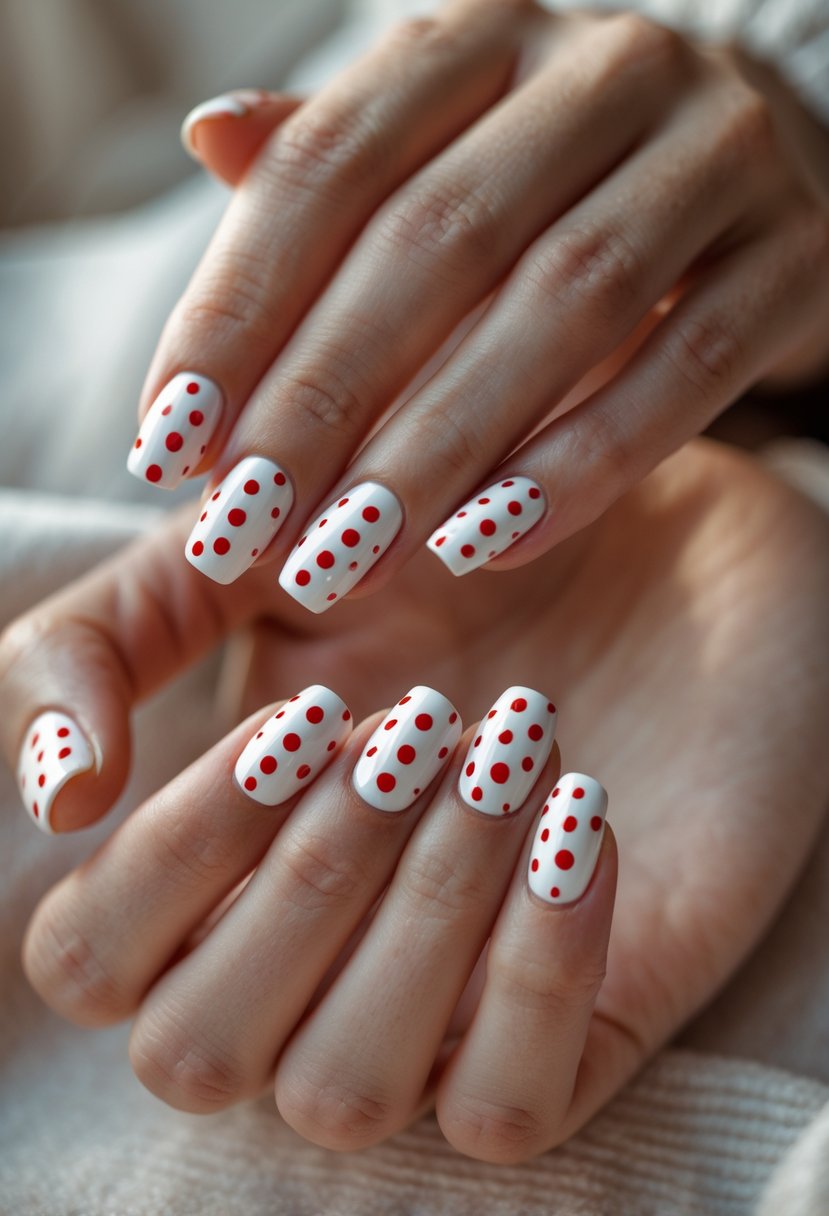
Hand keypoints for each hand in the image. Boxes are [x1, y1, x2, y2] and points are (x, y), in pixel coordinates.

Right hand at [3, 441, 827, 1159]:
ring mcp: (425, 1022)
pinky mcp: (564, 1041)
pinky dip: (537, 968)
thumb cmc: (418, 555)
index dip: (177, 851)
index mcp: (201, 876)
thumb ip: (102, 642)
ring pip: (347, 1092)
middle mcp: (296, 972)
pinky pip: (509, 1105)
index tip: (305, 717)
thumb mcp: (242, 559)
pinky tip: (579, 819)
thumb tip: (61, 792)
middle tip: (415, 726)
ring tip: (505, 754)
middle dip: (306, 881)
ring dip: (421, 915)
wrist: (627, 543)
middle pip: (200, 1050)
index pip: (90, 959)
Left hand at [127, 0, 828, 613]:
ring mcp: (718, 151)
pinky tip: (486, 546)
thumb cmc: (565, 182)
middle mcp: (603, 67)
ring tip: (345, 555)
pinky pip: (687, 367)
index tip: (168, 441)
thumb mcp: (444, 153)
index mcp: (484, 37)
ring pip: (565, 305)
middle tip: (244, 527)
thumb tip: (211, 139)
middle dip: (325, 400)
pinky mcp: (797, 253)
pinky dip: (582, 464)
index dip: (237, 307)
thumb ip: (337, 162)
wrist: (770, 169)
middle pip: (439, 238)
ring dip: (440, 446)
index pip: (330, 163)